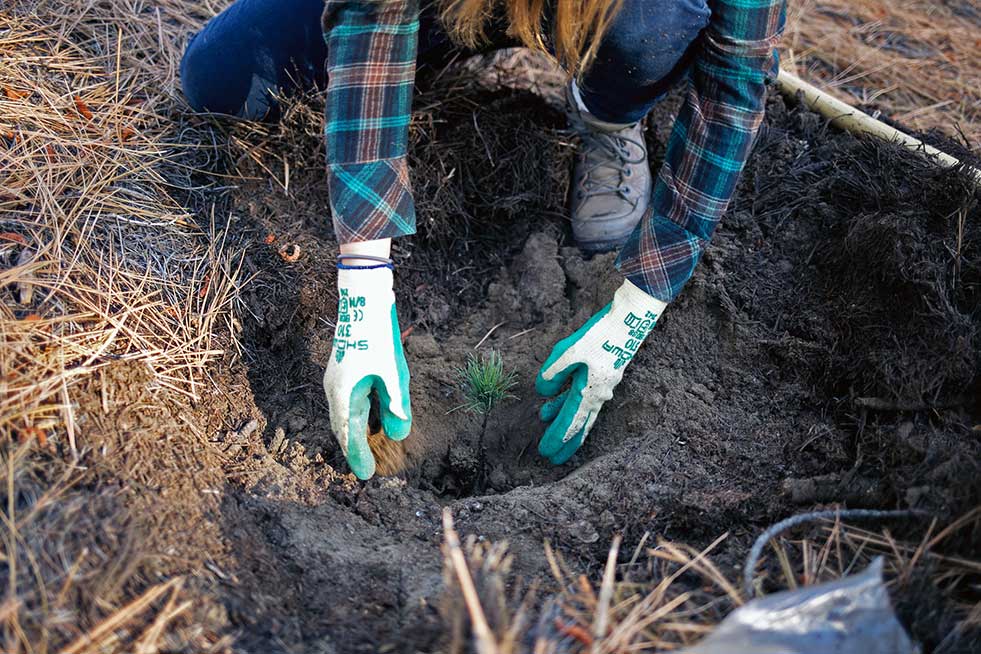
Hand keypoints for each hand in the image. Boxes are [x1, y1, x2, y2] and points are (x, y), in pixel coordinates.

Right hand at [324, 260, 410, 478]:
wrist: (362, 298)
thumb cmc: (378, 336)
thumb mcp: (394, 373)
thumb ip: (396, 405)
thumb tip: (398, 434)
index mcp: (344, 394)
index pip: (350, 435)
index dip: (359, 456)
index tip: (367, 475)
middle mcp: (334, 390)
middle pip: (344, 427)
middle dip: (356, 448)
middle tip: (367, 468)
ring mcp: (335, 380)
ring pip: (345, 415)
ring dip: (356, 432)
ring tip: (368, 449)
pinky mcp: (341, 371)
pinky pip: (347, 402)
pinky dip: (357, 416)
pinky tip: (370, 418)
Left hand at [536, 280, 665, 463]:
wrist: (628, 322)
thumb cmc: (599, 335)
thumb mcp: (569, 351)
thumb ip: (553, 372)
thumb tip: (542, 392)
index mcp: (589, 392)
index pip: (569, 423)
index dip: (556, 438)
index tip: (546, 453)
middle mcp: (598, 395)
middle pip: (580, 426)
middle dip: (566, 443)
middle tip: (554, 460)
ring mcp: (603, 388)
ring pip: (583, 413)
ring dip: (566, 422)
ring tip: (546, 424)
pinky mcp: (603, 378)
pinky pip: (585, 399)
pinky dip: (570, 404)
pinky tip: (555, 402)